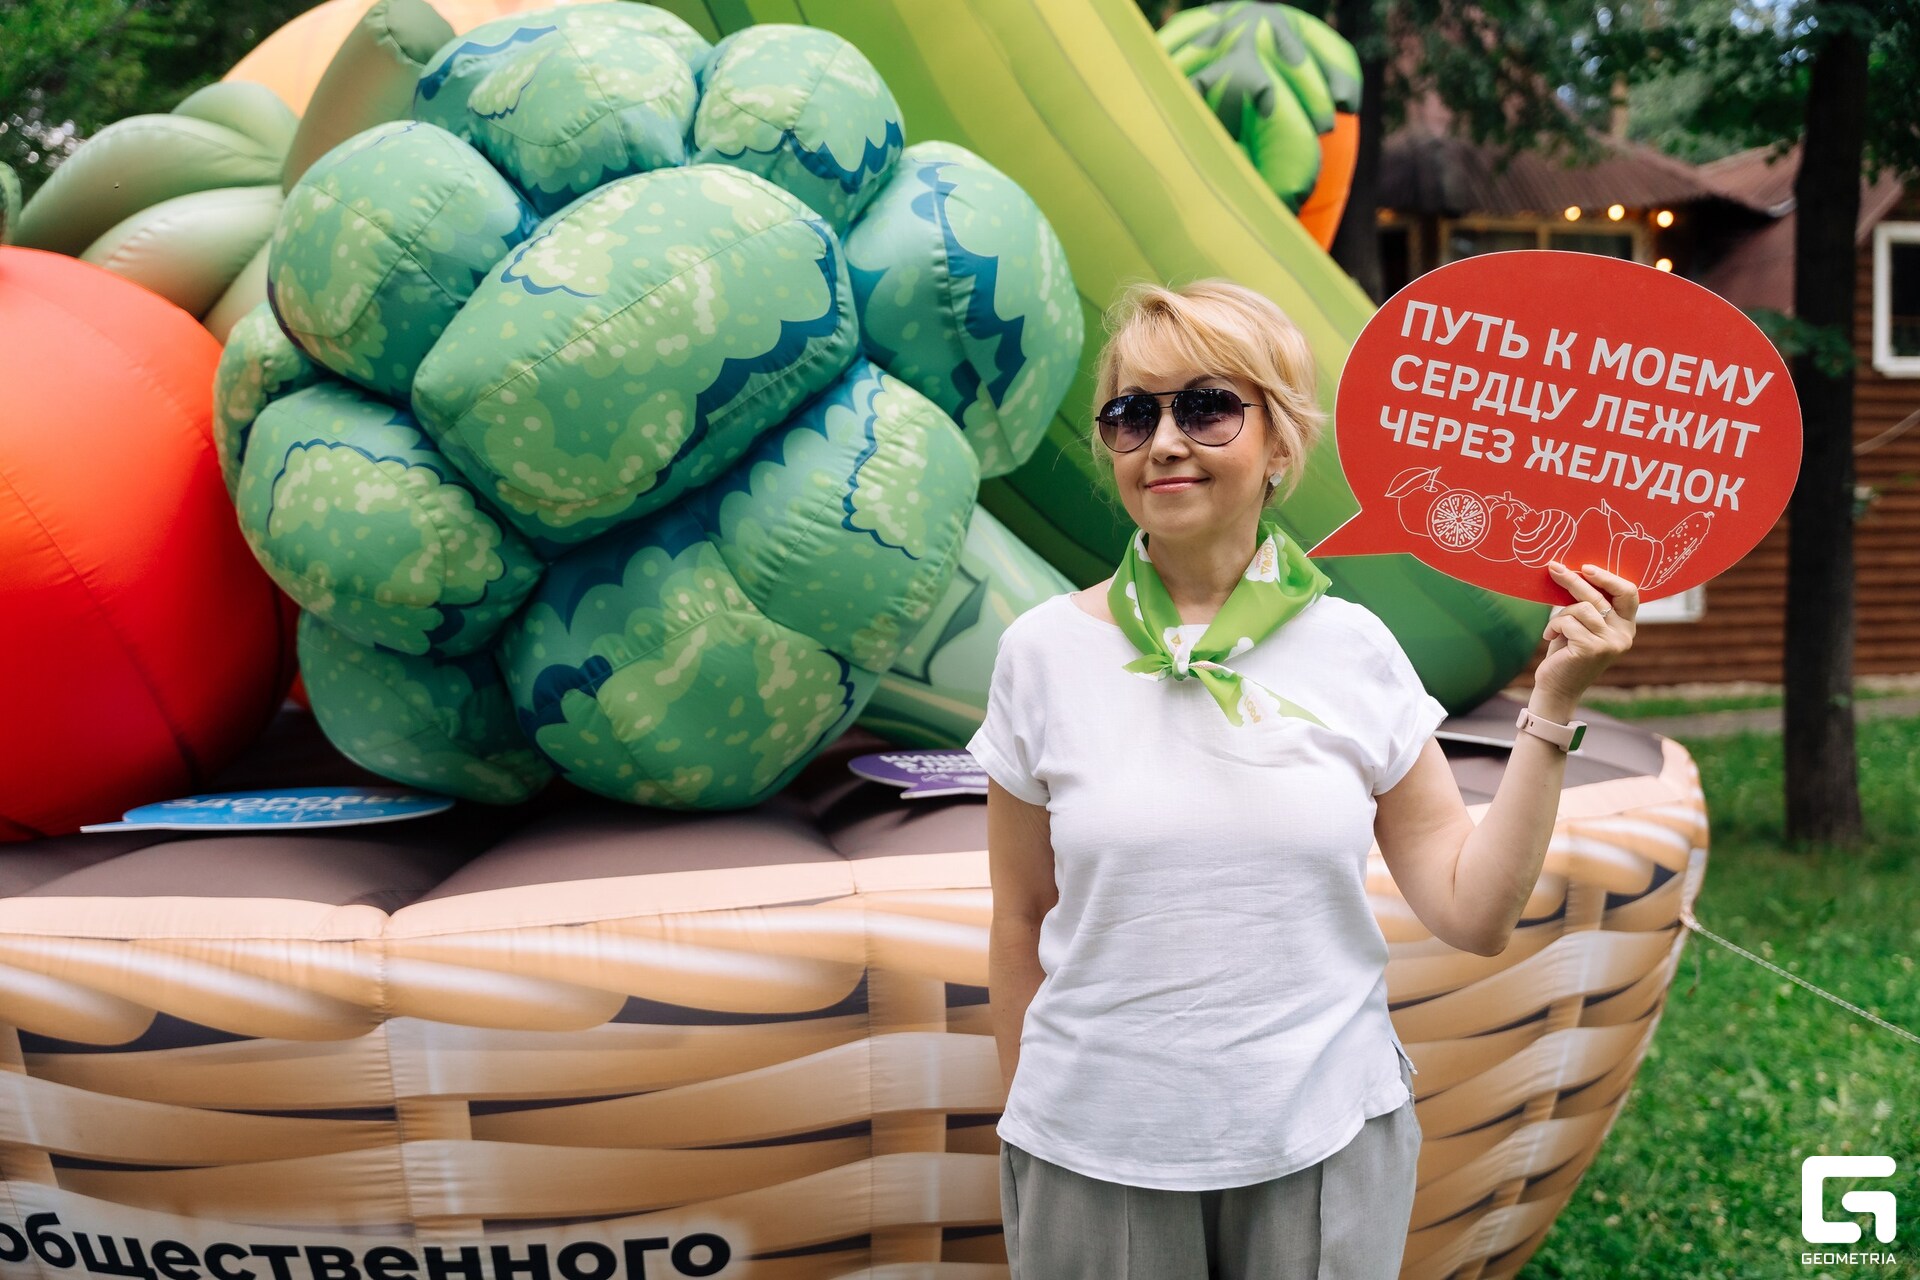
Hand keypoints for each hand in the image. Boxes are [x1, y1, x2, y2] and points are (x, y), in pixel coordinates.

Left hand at [1534, 561, 1637, 710]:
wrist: (1557, 689)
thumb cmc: (1567, 653)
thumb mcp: (1583, 626)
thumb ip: (1589, 607)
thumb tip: (1576, 572)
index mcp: (1626, 627)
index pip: (1630, 593)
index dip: (1609, 578)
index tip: (1586, 568)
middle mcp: (1623, 635)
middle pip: (1600, 596)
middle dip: (1573, 580)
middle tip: (1554, 568)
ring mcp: (1609, 643)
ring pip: (1581, 607)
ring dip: (1561, 615)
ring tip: (1554, 628)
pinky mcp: (1591, 648)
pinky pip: (1568, 622)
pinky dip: (1553, 626)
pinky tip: (1550, 638)